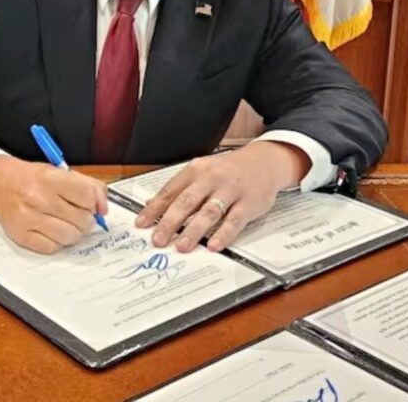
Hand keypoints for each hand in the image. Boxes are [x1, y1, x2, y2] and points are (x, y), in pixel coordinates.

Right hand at [0, 155, 108, 253]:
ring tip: (66, 223)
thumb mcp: (62, 172)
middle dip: (86, 219)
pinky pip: (52, 248)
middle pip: (83, 220)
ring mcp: (29, 219)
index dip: (94, 203)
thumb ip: (90, 186)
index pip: (88, 197)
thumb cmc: (34, 178)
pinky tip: (52, 230)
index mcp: (52, 179)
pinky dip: (57, 242)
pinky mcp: (21, 235)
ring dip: (74, 232)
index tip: (89, 204)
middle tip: (78, 214)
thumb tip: (104, 209)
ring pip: (70, 237)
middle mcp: (40, 199)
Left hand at [135, 141, 309, 252]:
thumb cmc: (230, 169)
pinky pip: (234, 220)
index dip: (154, 209)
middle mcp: (213, 178)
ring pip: (209, 211)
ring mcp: (232, 190)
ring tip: (182, 246)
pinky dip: (223, 234)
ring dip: (194, 230)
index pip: (171, 190)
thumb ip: (181, 188)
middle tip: (159, 240)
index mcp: (197, 170)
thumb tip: (153, 207)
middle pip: (187, 201)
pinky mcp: (249, 203)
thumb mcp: (203, 171)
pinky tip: (213, 245)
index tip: (142, 225)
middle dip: (170, 222)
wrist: (265, 161)